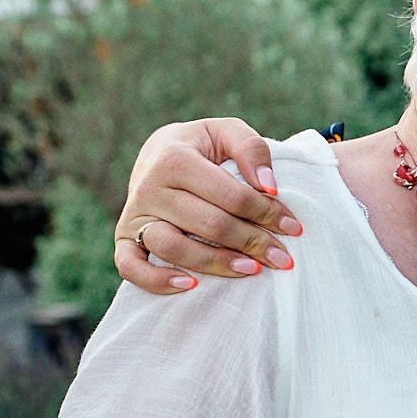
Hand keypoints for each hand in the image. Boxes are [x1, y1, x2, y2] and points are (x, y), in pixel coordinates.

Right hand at [113, 118, 302, 293]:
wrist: (157, 153)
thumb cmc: (202, 147)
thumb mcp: (227, 132)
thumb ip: (252, 149)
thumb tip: (269, 186)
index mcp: (175, 158)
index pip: (231, 196)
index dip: (267, 213)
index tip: (293, 227)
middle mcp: (149, 187)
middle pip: (209, 225)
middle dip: (253, 243)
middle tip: (283, 258)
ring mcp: (134, 216)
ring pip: (174, 248)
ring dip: (217, 264)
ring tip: (251, 270)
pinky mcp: (123, 239)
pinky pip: (131, 267)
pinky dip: (157, 281)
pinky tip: (191, 285)